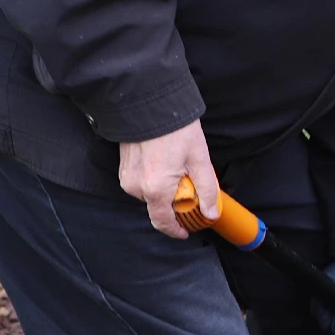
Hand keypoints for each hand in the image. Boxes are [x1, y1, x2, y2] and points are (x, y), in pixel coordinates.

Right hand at [117, 119, 218, 238]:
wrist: (150, 103)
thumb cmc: (175, 129)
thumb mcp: (199, 159)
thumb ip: (207, 189)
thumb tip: (211, 212)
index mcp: (155, 189)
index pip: (163, 222)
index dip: (176, 230)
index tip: (185, 231)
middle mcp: (136, 186)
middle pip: (158, 206)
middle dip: (175, 201)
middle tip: (190, 184)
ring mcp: (127, 177)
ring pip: (150, 194)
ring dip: (165, 189)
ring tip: (178, 167)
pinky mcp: (124, 168)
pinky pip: (141, 182)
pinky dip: (155, 179)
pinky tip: (165, 161)